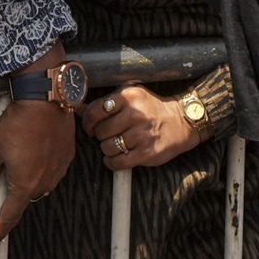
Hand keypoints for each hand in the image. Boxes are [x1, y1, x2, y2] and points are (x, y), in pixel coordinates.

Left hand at [0, 96, 76, 240]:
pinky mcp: (67, 155)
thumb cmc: (20, 122)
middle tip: (2, 175)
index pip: (9, 217)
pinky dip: (41, 164)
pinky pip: (52, 168)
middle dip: (13, 191)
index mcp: (25, 185)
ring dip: (28, 176)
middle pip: (25, 198)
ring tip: (19, 153)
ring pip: (40, 183)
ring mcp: (59, 169)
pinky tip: (34, 147)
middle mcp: (45, 182)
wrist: (46, 99)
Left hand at [82, 83, 211, 171]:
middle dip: (99, 135)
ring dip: (107, 149)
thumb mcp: (130, 97)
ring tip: (115, 144)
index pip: (95, 111)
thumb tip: (78, 109)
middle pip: (100, 131)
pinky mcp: (147, 153)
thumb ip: (104, 103)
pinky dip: (112, 162)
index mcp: (129, 96)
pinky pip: (118, 162)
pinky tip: (116, 157)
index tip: (91, 125)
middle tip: (108, 134)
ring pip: (107, 147)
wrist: (181, 122)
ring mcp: (142, 135)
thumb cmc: (151, 108)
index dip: (88, 121)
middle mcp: (136, 114)